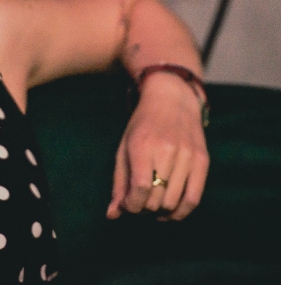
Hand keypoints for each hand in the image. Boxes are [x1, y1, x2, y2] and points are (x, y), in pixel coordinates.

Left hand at [106, 73, 209, 220]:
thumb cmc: (142, 126)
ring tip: (153, 205)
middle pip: (156, 199)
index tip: (128, 204)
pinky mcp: (203, 161)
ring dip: (161, 212)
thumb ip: (119, 183)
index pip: (139, 188)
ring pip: (174, 202)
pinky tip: (170, 212)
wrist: (171, 99)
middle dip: (144, 208)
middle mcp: (166, 150)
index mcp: (142, 145)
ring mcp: (187, 155)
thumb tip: (112, 215)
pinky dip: (181, 212)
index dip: (132, 205)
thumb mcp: (124, 148)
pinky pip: (194, 199)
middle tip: (140, 203)